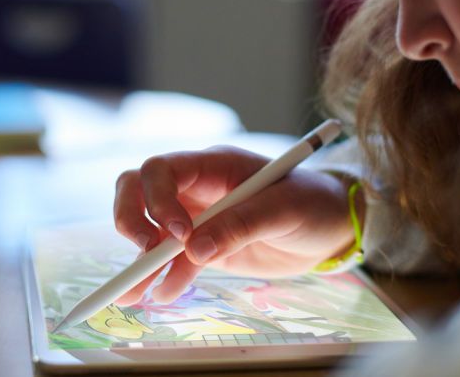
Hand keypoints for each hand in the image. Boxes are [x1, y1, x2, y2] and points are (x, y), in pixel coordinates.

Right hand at [112, 145, 355, 304]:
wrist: (329, 228)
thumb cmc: (312, 202)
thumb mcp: (284, 209)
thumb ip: (241, 225)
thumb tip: (195, 250)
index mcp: (213, 164)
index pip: (163, 170)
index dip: (158, 198)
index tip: (180, 233)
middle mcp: (196, 187)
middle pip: (139, 191)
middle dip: (130, 219)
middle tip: (144, 252)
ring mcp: (195, 216)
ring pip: (150, 231)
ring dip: (138, 261)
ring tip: (129, 294)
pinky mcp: (203, 246)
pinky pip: (173, 261)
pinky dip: (164, 278)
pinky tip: (161, 296)